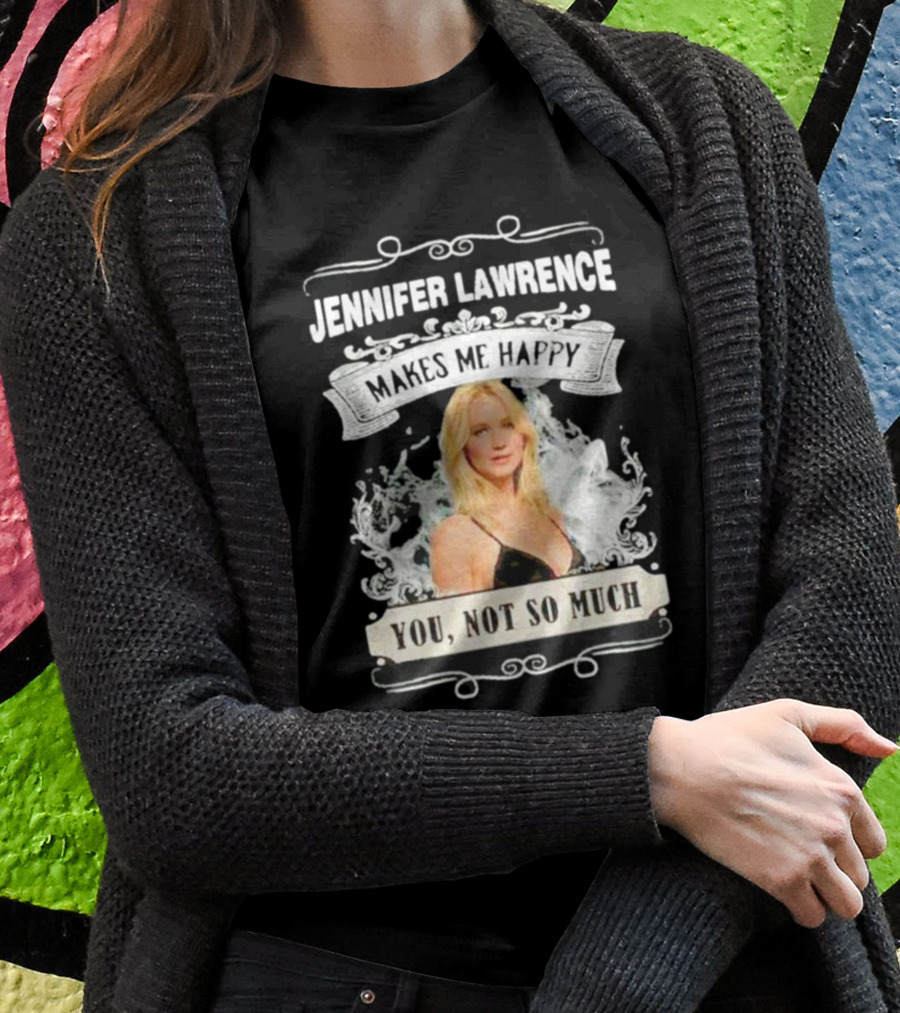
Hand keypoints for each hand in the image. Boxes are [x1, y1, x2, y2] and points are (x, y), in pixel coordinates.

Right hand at [648, 699, 896, 928]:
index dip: (848, 842)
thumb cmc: (729, 738)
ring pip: (846, 904)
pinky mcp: (781, 880)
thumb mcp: (787, 715)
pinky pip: (813, 917)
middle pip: (859, 875)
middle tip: (800, 856)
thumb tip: (889, 748)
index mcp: (842, 789)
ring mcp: (810, 856)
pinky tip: (782, 890)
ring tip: (798, 881)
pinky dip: (802, 909)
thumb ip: (843, 725)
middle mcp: (835, 826)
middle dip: (834, 870)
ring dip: (825, 897)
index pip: (873, 842)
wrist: (680, 769)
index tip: (819, 837)